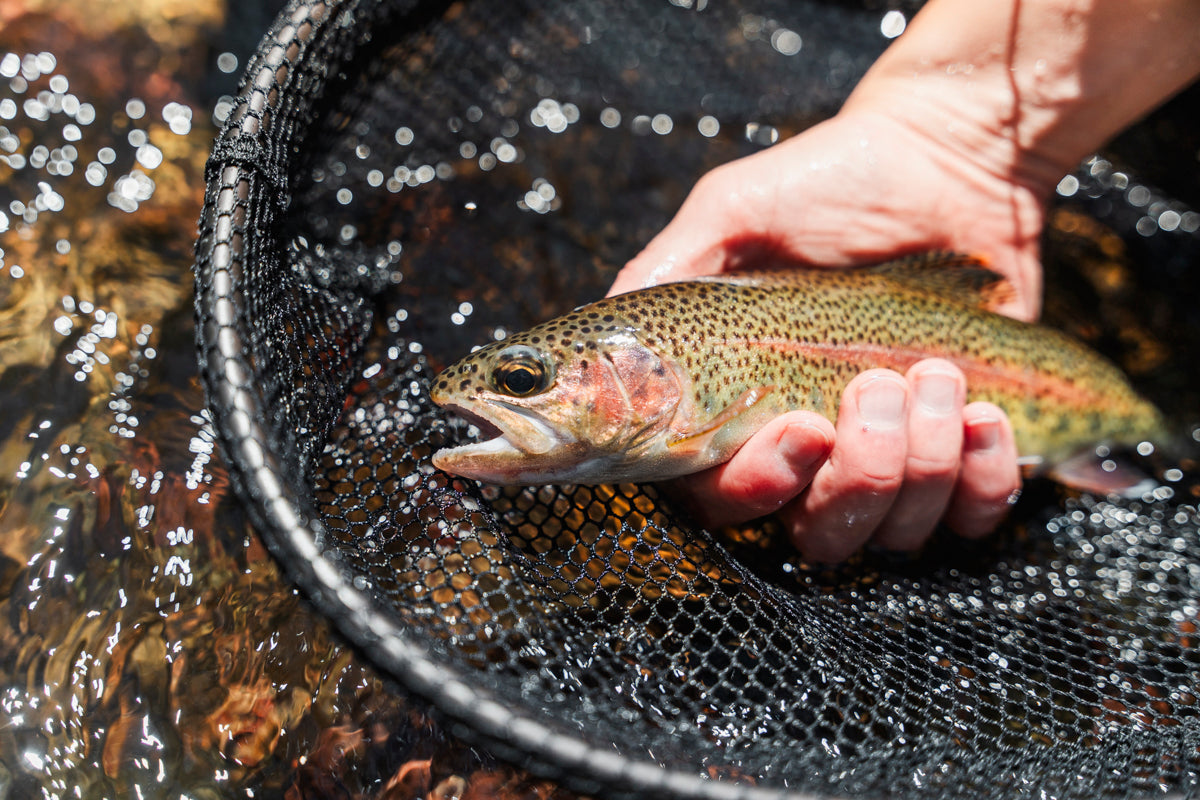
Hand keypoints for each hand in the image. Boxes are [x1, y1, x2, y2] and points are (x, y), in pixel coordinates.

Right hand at [609, 108, 1034, 559]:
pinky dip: (983, 475)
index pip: (724, 498)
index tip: (800, 429)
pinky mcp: (970, 455)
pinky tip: (984, 410)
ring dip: (924, 461)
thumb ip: (672, 266)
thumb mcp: (734, 210)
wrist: (947, 161)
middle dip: (857, 476)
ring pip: (897, 531)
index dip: (757, 488)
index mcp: (744, 408)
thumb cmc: (832, 181)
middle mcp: (815, 451)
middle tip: (875, 386)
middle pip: (819, 535)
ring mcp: (894, 460)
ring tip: (939, 375)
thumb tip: (618, 325)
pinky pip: (975, 514)